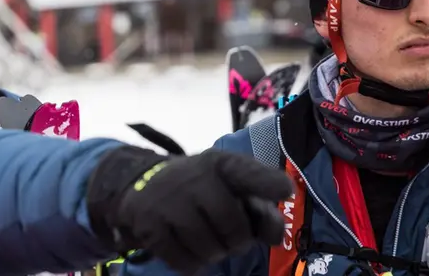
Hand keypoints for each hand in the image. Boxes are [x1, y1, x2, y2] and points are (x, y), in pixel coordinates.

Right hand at [87, 147, 292, 273]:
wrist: (143, 185)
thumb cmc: (201, 191)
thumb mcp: (230, 189)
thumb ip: (260, 211)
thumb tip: (276, 236)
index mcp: (221, 165)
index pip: (246, 172)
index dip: (266, 183)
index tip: (285, 191)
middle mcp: (193, 177)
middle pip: (233, 227)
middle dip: (237, 241)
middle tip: (229, 237)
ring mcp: (167, 201)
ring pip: (209, 250)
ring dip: (214, 255)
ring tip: (207, 241)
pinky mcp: (149, 225)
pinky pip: (184, 262)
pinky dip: (192, 264)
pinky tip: (188, 248)